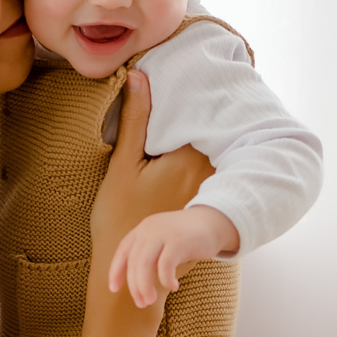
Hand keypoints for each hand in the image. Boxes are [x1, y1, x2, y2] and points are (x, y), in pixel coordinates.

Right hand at [89, 71, 214, 314]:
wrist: (131, 271)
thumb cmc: (119, 218)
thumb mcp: (122, 165)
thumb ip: (135, 119)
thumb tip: (140, 76)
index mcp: (190, 157)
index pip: (203, 110)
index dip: (201, 88)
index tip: (203, 66)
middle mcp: (210, 171)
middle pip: (215, 127)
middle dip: (210, 106)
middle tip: (209, 75)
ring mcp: (214, 187)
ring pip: (217, 145)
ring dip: (211, 127)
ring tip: (204, 102)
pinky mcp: (210, 199)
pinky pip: (215, 164)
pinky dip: (209, 149)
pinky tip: (199, 139)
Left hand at [108, 205, 239, 307]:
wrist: (213, 222)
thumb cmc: (185, 238)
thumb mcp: (161, 241)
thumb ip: (148, 255)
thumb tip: (135, 283)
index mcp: (141, 230)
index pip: (122, 252)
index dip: (115, 271)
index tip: (114, 289)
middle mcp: (149, 230)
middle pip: (133, 262)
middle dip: (134, 286)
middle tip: (142, 303)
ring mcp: (163, 234)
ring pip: (144, 264)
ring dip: (144, 286)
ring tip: (150, 301)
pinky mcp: (179, 241)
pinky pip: (165, 265)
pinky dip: (166, 280)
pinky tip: (173, 287)